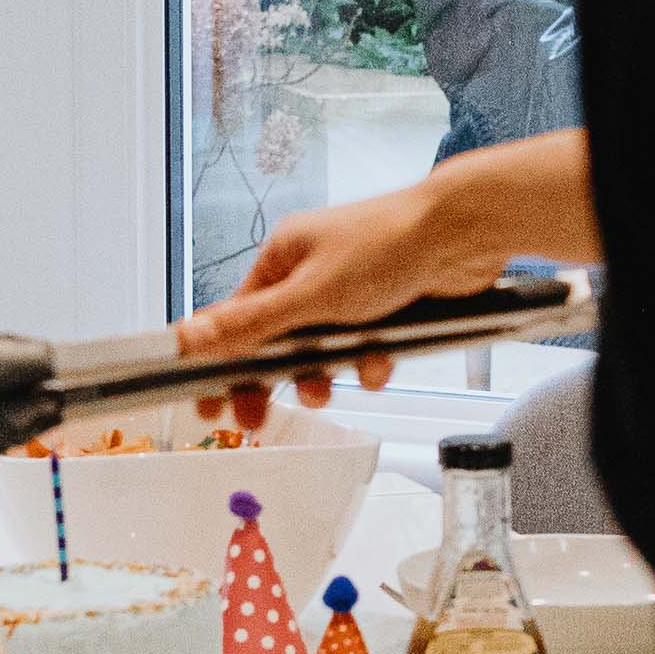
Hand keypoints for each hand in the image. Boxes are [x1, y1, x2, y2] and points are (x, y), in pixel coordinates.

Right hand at [181, 175, 508, 427]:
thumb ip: (251, 323)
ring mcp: (348, 289)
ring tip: (325, 391)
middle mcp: (311, 271)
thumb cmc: (386, 244)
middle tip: (256, 419)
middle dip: (269, 379)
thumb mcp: (311, 295)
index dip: (216, 359)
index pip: (234, 315)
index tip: (205, 399)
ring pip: (320, 349)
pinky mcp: (384, 307)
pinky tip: (378, 364)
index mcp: (283, 258)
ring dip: (322, 374)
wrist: (464, 234)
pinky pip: (363, 348)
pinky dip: (367, 362)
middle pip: (274, 340)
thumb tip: (190, 336)